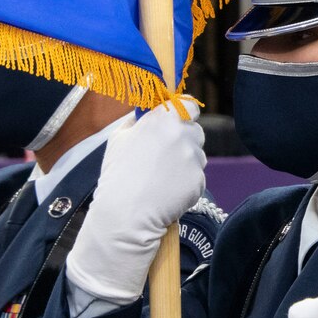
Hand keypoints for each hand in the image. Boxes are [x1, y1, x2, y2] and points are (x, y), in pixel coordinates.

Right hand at [65, 98, 205, 302]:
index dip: (183, 112)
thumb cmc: (118, 174)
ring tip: (162, 177)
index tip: (176, 121)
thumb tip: (149, 111)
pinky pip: (197, 177)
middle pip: (194, 130)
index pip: (188, 104)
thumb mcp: (119, 138)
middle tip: (164, 156)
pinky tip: (167, 191)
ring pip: (197, 155)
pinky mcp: (199, 180)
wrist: (126, 213)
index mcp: (163, 119)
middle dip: (184, 139)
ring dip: (186, 162)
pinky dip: (186, 183)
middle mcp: (183, 134)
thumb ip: (138, 120)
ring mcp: (194, 158)